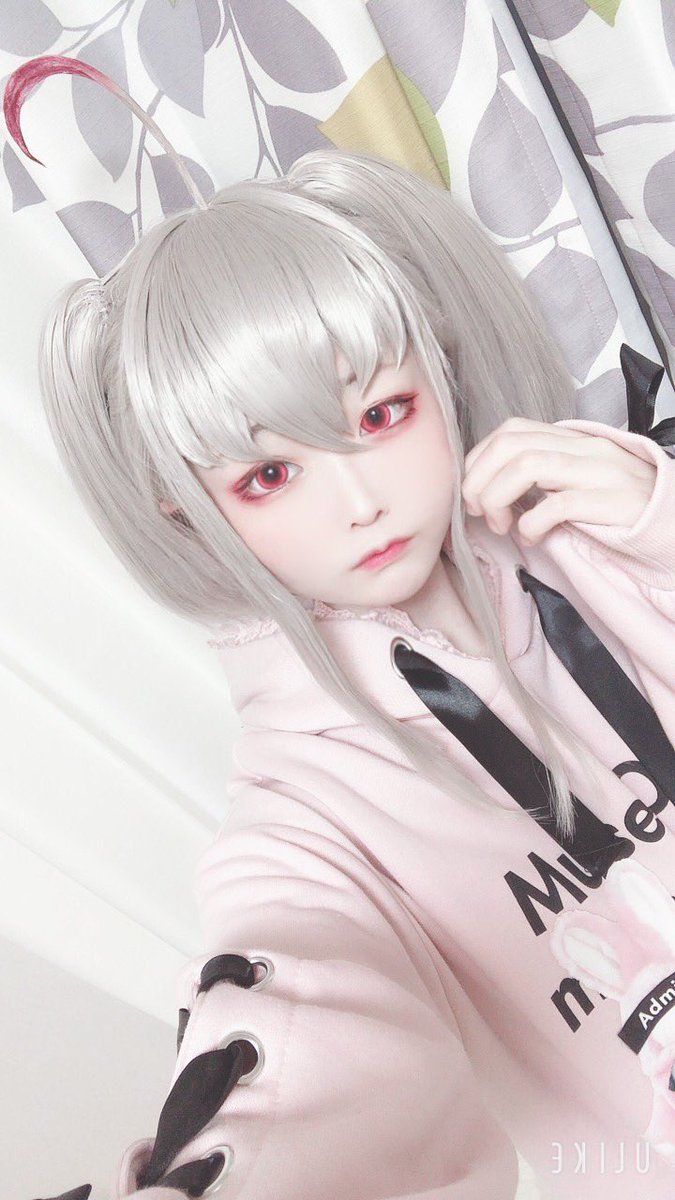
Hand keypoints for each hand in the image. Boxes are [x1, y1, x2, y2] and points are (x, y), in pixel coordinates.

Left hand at [461, 417, 657, 543]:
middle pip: (511, 445)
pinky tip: (532, 538)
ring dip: (498, 498)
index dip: (479, 460)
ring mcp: (599, 471)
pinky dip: (531, 524)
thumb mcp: (577, 482)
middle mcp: (584, 447)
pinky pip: (557, 505)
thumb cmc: (621, 509)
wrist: (673, 525)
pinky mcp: (612, 501)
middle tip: (480, 513)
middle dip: (479, 480)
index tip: (473, 493)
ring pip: (527, 465)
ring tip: (502, 525)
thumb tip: (490, 491)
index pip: (511, 430)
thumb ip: (542, 477)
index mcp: (573, 440)